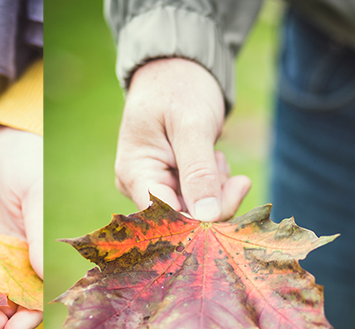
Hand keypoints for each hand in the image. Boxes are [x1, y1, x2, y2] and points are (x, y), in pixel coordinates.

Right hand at [116, 57, 249, 220]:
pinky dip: (213, 181)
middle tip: (231, 167)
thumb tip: (206, 216)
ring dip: (215, 186)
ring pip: (194, 208)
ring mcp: (153, 184)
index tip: (238, 187)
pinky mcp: (168, 182)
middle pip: (183, 216)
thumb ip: (198, 172)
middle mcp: (138, 185)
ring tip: (214, 153)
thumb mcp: (191, 126)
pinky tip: (212, 157)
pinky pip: (197, 197)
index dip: (203, 215)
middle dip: (215, 196)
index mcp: (134, 173)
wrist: (175, 68)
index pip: (168, 216)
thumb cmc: (178, 89)